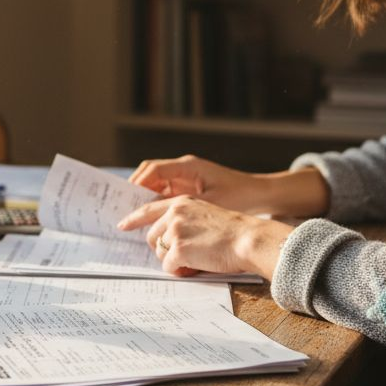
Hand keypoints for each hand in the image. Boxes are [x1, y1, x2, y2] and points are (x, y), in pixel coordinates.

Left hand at [117, 195, 290, 278]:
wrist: (248, 239)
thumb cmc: (234, 231)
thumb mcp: (206, 214)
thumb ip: (185, 219)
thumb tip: (168, 238)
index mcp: (182, 202)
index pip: (148, 209)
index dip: (133, 219)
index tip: (122, 225)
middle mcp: (175, 213)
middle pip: (151, 236)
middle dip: (162, 249)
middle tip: (181, 256)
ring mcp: (175, 231)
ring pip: (159, 253)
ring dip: (172, 260)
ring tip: (195, 259)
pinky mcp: (178, 249)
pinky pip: (169, 267)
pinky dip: (180, 270)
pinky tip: (197, 266)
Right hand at [129, 155, 270, 214]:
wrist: (260, 194)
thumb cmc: (240, 196)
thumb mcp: (210, 204)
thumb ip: (183, 208)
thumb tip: (159, 216)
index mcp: (188, 167)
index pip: (153, 170)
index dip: (137, 184)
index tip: (127, 200)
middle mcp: (184, 169)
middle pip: (150, 174)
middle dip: (136, 190)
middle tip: (125, 208)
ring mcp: (186, 177)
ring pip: (156, 184)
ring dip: (145, 197)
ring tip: (134, 215)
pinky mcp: (190, 187)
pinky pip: (166, 192)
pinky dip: (157, 202)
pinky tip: (154, 218)